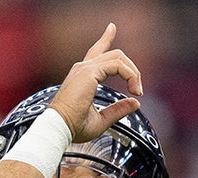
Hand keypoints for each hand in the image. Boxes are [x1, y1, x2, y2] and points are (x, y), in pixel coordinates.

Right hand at [48, 23, 142, 142]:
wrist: (60, 127)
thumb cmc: (72, 126)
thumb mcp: (101, 120)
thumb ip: (118, 110)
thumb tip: (135, 103)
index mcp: (82, 77)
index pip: (95, 51)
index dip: (105, 38)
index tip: (112, 28)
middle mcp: (83, 69)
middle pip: (114, 54)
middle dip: (132, 69)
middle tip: (138, 89)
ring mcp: (85, 68)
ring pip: (118, 57)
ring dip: (133, 73)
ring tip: (137, 90)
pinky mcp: (90, 72)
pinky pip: (118, 66)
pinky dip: (130, 76)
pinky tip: (133, 89)